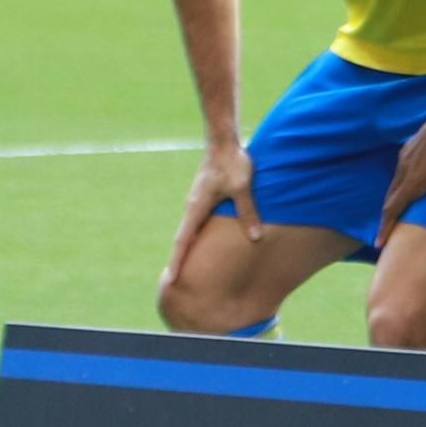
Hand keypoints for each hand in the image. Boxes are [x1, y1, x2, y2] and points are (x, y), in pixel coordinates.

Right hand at [161, 137, 254, 290]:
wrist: (223, 142)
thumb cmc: (232, 162)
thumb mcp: (243, 188)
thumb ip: (248, 212)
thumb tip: (256, 238)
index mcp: (196, 207)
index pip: (183, 241)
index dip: (177, 262)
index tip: (169, 280)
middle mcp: (192, 208)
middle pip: (182, 240)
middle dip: (178, 262)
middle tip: (172, 285)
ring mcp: (196, 203)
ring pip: (188, 232)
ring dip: (186, 250)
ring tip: (185, 272)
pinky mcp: (202, 199)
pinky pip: (196, 224)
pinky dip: (194, 239)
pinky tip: (200, 246)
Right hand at [379, 102, 425, 246]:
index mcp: (412, 182)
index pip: (393, 209)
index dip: (386, 228)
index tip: (379, 243)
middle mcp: (403, 171)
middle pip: (391, 198)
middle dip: (389, 216)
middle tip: (389, 231)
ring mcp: (404, 157)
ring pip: (395, 184)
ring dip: (395, 199)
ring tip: (400, 211)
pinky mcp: (409, 148)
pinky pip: (400, 172)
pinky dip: (402, 184)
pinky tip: (412, 185)